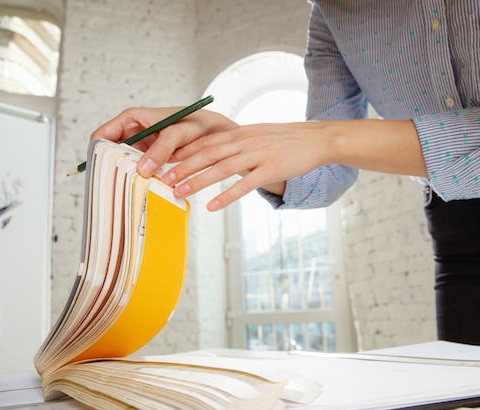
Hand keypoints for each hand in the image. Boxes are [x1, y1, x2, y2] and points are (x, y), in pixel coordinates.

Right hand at [90, 106, 237, 175]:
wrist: (213, 132)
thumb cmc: (196, 123)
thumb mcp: (179, 132)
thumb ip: (161, 148)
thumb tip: (142, 169)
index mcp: (131, 118)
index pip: (102, 134)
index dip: (96, 152)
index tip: (98, 171)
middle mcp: (132, 132)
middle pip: (108, 152)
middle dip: (108, 168)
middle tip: (110, 187)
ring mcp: (140, 147)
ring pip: (121, 163)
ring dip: (122, 175)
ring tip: (123, 191)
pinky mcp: (149, 159)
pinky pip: (136, 170)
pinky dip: (136, 179)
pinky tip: (139, 189)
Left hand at [160, 121, 334, 210]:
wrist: (316, 138)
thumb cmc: (286, 139)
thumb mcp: (257, 134)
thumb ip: (236, 142)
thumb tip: (214, 151)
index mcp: (239, 132)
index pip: (205, 141)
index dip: (182, 151)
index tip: (163, 160)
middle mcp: (244, 141)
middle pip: (207, 154)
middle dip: (182, 167)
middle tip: (163, 178)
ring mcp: (257, 155)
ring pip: (221, 168)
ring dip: (198, 181)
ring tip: (180, 192)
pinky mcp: (270, 169)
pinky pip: (245, 185)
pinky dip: (226, 196)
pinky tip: (212, 206)